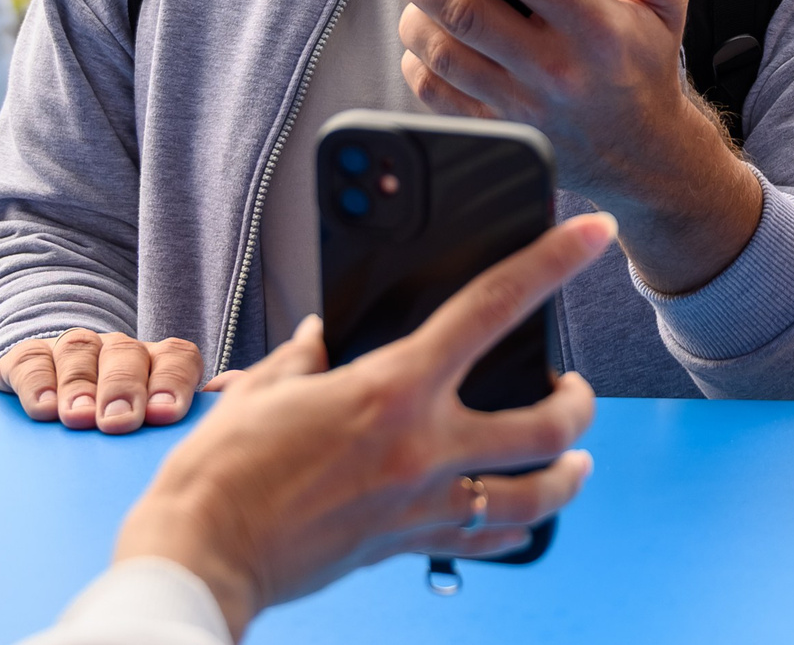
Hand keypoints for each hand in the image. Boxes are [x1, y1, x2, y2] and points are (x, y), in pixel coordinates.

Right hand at [0, 331, 208, 432]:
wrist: (52, 411)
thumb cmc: (121, 429)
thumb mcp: (155, 426)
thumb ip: (196, 419)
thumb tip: (232, 399)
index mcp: (158, 364)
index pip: (177, 358)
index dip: (173, 382)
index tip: (165, 416)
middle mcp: (118, 351)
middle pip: (128, 355)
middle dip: (124, 388)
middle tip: (118, 423)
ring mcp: (75, 351)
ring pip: (82, 352)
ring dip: (81, 385)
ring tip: (77, 417)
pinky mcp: (28, 358)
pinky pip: (33, 359)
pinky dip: (38, 382)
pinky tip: (42, 409)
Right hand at [113, 214, 612, 639]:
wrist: (200, 558)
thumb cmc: (220, 474)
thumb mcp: (264, 389)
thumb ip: (305, 356)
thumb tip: (320, 337)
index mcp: (394, 388)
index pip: (494, 307)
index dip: (553, 262)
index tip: (592, 235)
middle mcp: (424, 446)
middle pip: (547, 422)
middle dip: (578, 402)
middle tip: (575, 389)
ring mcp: (423, 502)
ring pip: (535, 495)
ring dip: (566, 475)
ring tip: (574, 461)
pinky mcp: (407, 545)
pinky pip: (485, 540)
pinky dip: (512, 529)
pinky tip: (519, 518)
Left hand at [391, 0, 761, 293]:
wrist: (643, 153)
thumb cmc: (644, 64)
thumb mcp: (665, 0)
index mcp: (596, 26)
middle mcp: (555, 68)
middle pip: (464, 10)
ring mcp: (522, 105)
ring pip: (441, 52)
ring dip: (414, 11)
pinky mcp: (498, 130)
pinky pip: (435, 93)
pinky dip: (418, 58)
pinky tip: (427, 34)